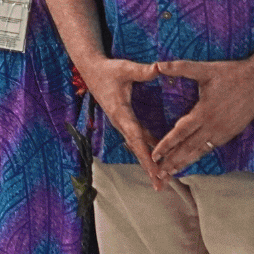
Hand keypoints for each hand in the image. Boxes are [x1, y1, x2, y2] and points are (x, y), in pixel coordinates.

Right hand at [74, 54, 161, 186]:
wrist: (91, 70)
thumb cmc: (108, 69)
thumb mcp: (125, 68)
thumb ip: (142, 71)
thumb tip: (160, 68)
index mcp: (121, 113)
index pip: (136, 138)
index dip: (146, 155)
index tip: (155, 171)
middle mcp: (121, 122)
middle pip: (137, 149)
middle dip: (149, 167)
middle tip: (160, 185)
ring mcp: (122, 123)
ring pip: (137, 147)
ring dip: (149, 163)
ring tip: (161, 179)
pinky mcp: (125, 121)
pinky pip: (138, 140)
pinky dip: (148, 152)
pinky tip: (159, 160)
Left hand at [149, 54, 253, 176]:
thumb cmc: (231, 74)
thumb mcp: (204, 69)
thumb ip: (179, 68)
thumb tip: (157, 64)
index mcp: (204, 112)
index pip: (181, 133)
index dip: (166, 145)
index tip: (154, 155)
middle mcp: (214, 126)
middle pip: (189, 148)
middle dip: (173, 161)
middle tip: (159, 174)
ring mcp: (224, 131)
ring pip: (200, 151)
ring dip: (185, 162)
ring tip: (172, 173)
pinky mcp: (231, 132)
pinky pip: (211, 147)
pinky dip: (199, 155)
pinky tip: (191, 160)